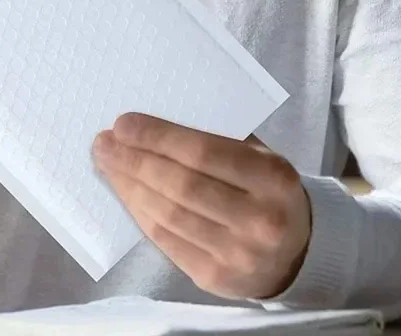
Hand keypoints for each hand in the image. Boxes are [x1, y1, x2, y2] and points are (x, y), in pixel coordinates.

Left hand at [93, 113, 310, 299]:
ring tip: (107, 164)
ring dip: (129, 186)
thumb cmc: (266, 189)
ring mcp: (237, 254)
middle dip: (134, 160)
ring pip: (167, 214)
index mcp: (272, 177)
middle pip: (180, 185)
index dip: (158, 137)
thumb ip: (216, 139)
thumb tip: (150, 124)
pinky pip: (165, 239)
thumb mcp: (258, 156)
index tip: (123, 123)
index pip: (203, 152)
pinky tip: (126, 191)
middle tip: (103, 143)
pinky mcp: (215, 278)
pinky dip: (139, 212)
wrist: (296, 252)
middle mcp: (259, 219)